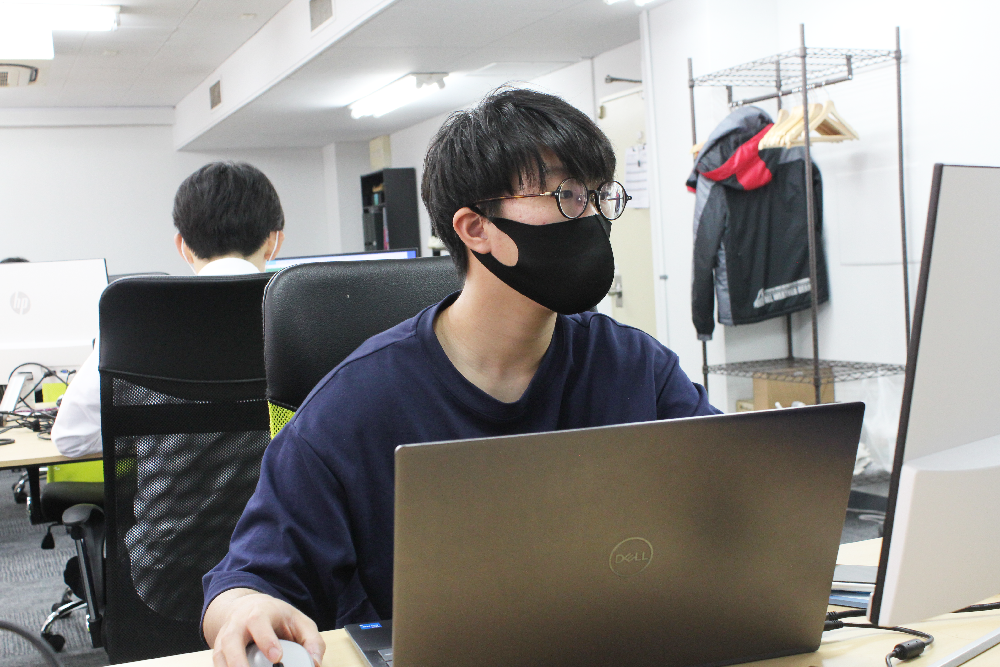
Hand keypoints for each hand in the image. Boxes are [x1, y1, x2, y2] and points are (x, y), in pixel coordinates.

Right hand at [206, 589, 324, 666]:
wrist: (246, 608)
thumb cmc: (276, 617)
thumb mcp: (298, 621)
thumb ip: (311, 641)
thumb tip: (315, 663)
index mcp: (259, 613)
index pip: (259, 623)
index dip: (266, 640)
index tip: (277, 657)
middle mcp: (237, 625)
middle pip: (231, 640)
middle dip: (238, 661)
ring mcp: (224, 639)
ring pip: (219, 655)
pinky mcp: (219, 652)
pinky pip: (218, 664)